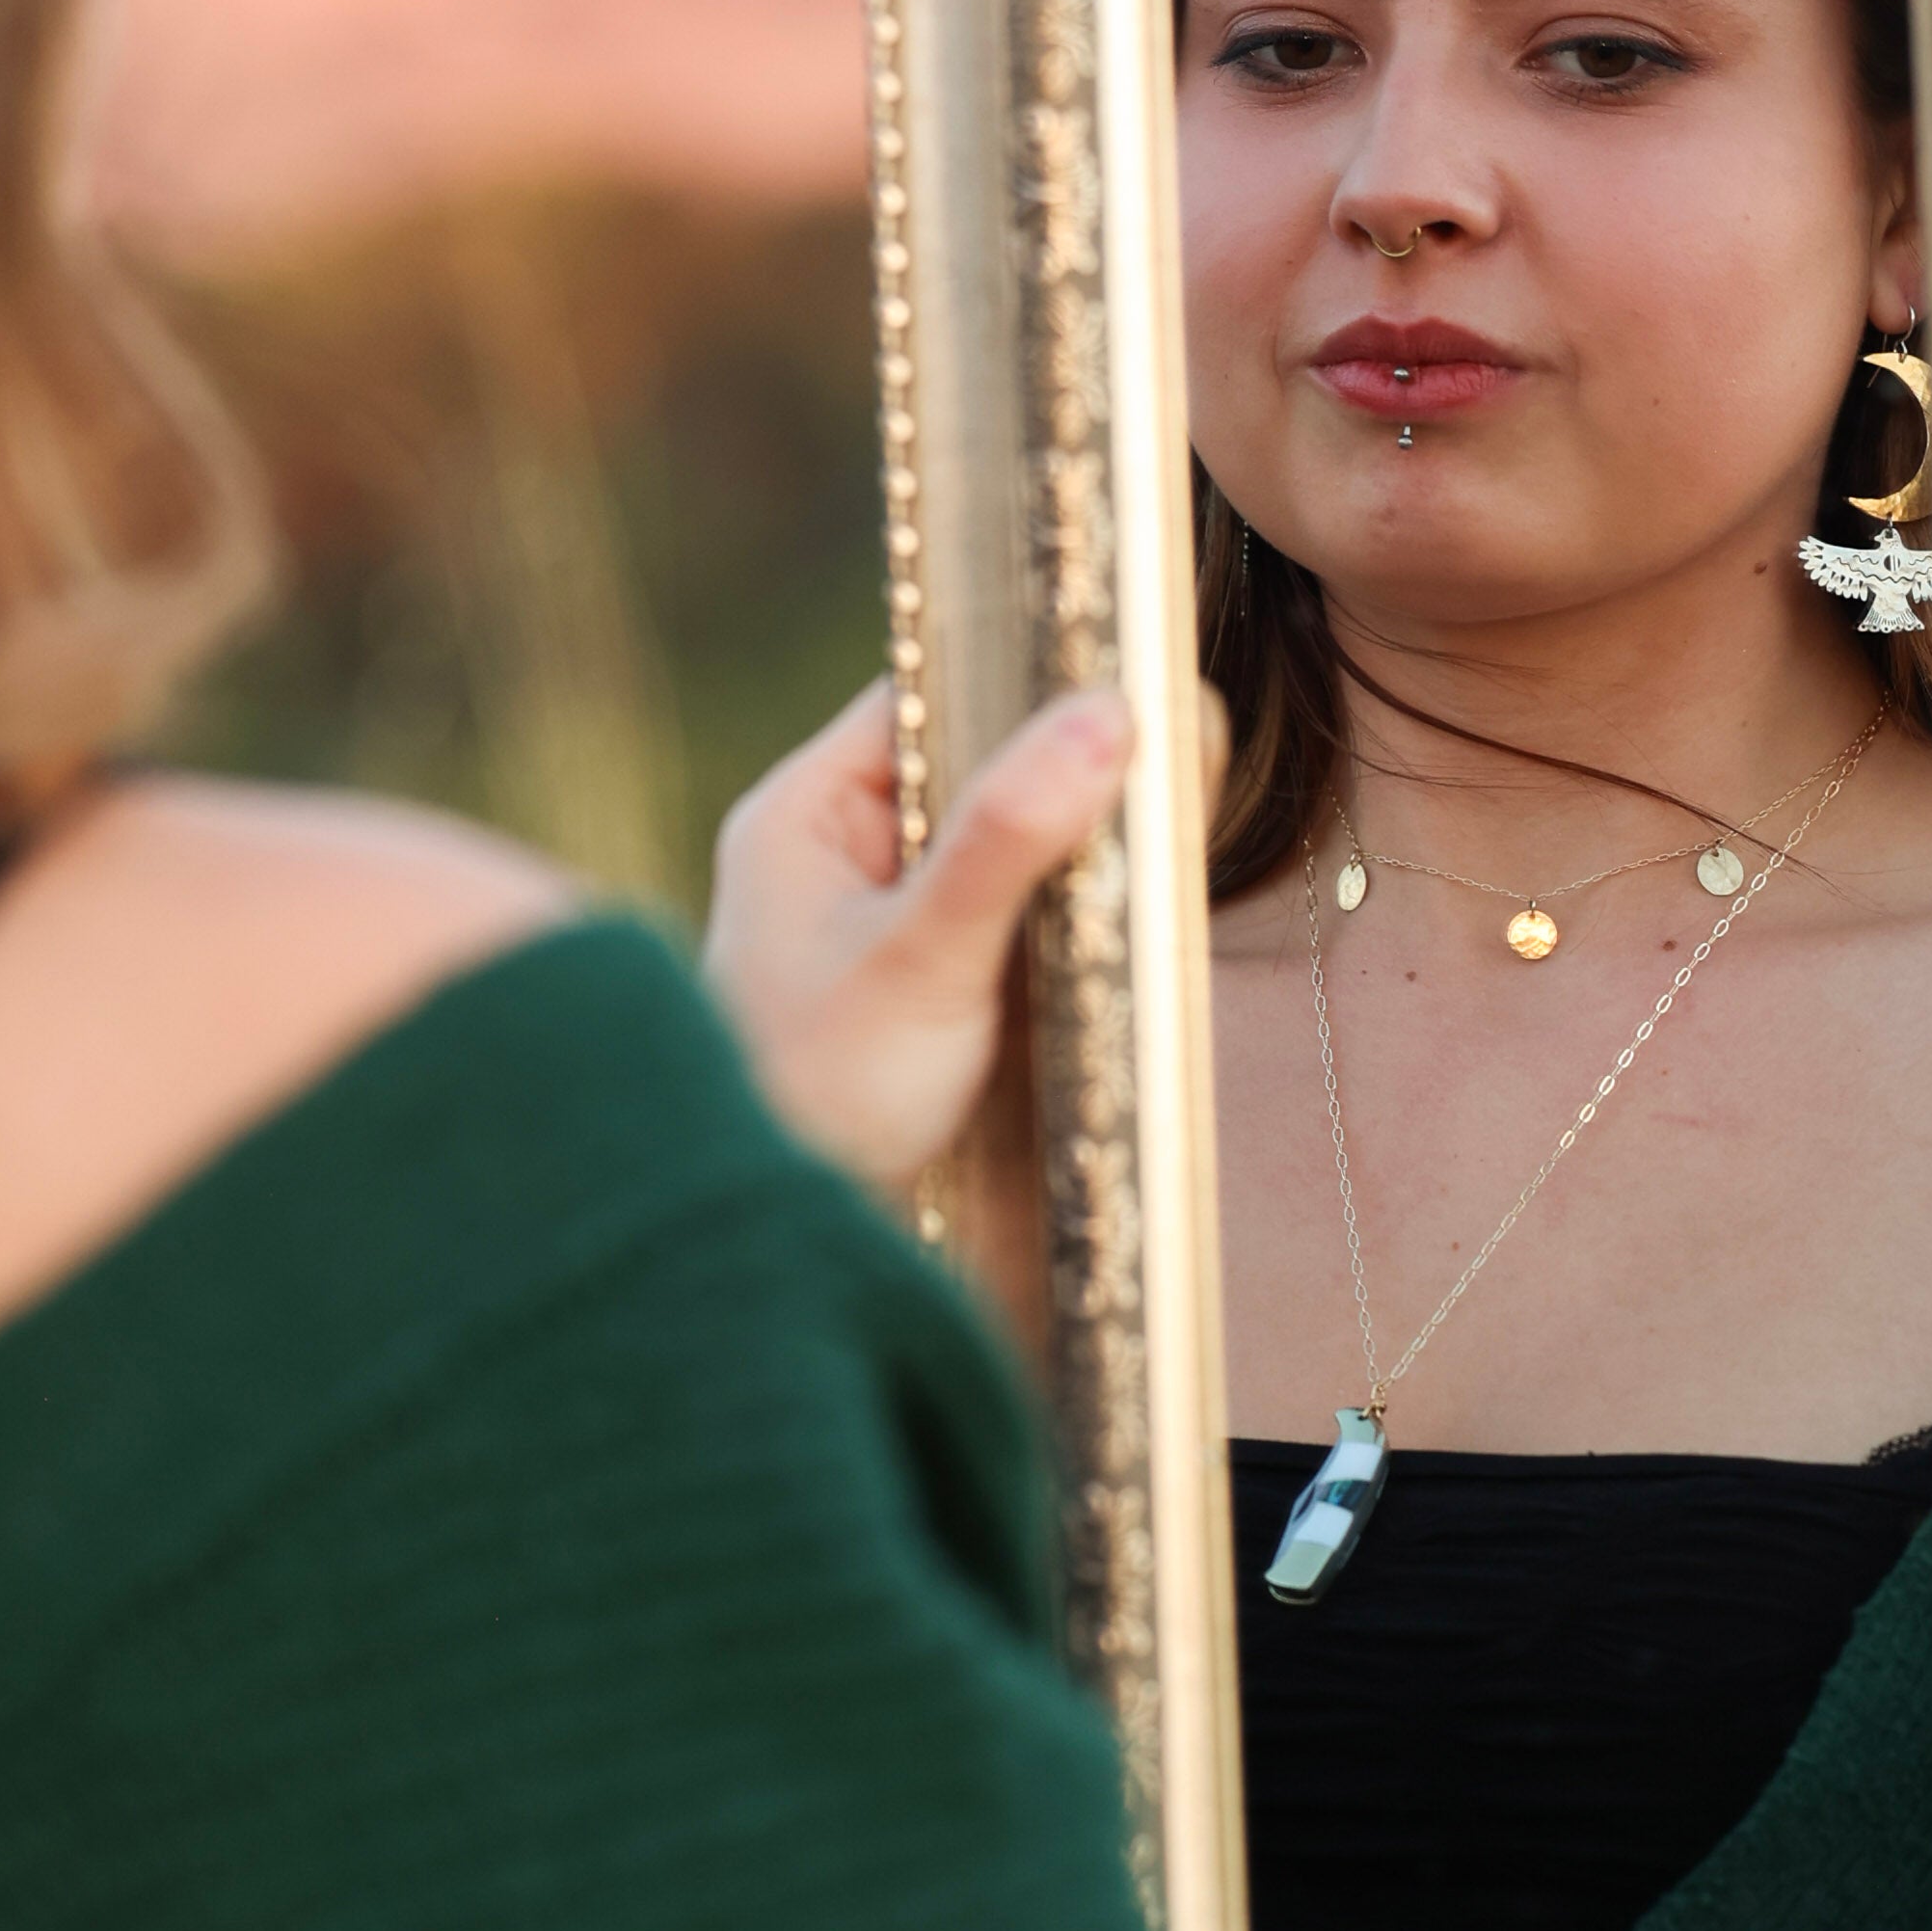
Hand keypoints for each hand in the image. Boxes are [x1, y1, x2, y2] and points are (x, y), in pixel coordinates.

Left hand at [704, 678, 1132, 1193]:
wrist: (766, 1255)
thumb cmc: (815, 1100)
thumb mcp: (919, 962)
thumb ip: (1006, 842)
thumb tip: (1104, 718)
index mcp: (803, 814)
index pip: (926, 698)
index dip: (1019, 681)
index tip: (1121, 676)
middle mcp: (832, 852)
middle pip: (970, 767)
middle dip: (1058, 771)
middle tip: (1165, 762)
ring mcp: (874, 920)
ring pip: (996, 844)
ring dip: (1065, 851)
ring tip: (1153, 840)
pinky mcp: (917, 984)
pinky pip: (1002, 915)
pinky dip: (1055, 916)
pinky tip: (1112, 923)